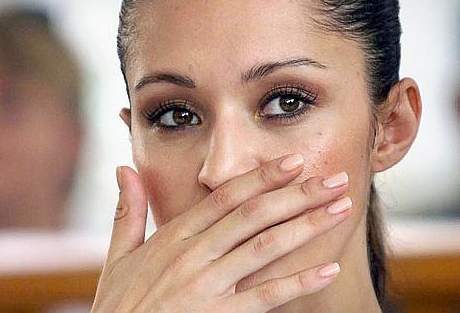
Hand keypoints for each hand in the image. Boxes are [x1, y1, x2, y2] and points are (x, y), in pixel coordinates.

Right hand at [91, 153, 351, 312]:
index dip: (263, 177)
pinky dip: (299, 282)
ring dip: (307, 226)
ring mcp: (206, 286)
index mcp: (174, 237)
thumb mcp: (118, 258)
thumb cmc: (118, 307)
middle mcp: (193, 255)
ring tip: (341, 211)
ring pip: (265, 246)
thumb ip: (127, 212)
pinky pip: (266, 296)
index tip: (295, 162)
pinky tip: (327, 270)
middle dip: (298, 194)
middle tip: (335, 178)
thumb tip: (123, 169)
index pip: (226, 197)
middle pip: (254, 214)